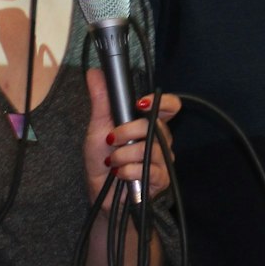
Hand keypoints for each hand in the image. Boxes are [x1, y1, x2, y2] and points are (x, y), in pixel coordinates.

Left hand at [84, 68, 177, 196]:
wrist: (100, 193)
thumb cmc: (101, 160)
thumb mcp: (98, 127)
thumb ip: (101, 99)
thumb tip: (94, 72)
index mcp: (148, 124)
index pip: (170, 106)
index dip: (162, 101)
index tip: (140, 103)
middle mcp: (159, 140)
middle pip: (157, 126)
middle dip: (129, 130)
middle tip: (111, 139)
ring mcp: (161, 160)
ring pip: (151, 148)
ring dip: (124, 154)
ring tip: (111, 161)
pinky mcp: (160, 180)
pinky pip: (149, 170)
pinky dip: (128, 171)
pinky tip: (119, 174)